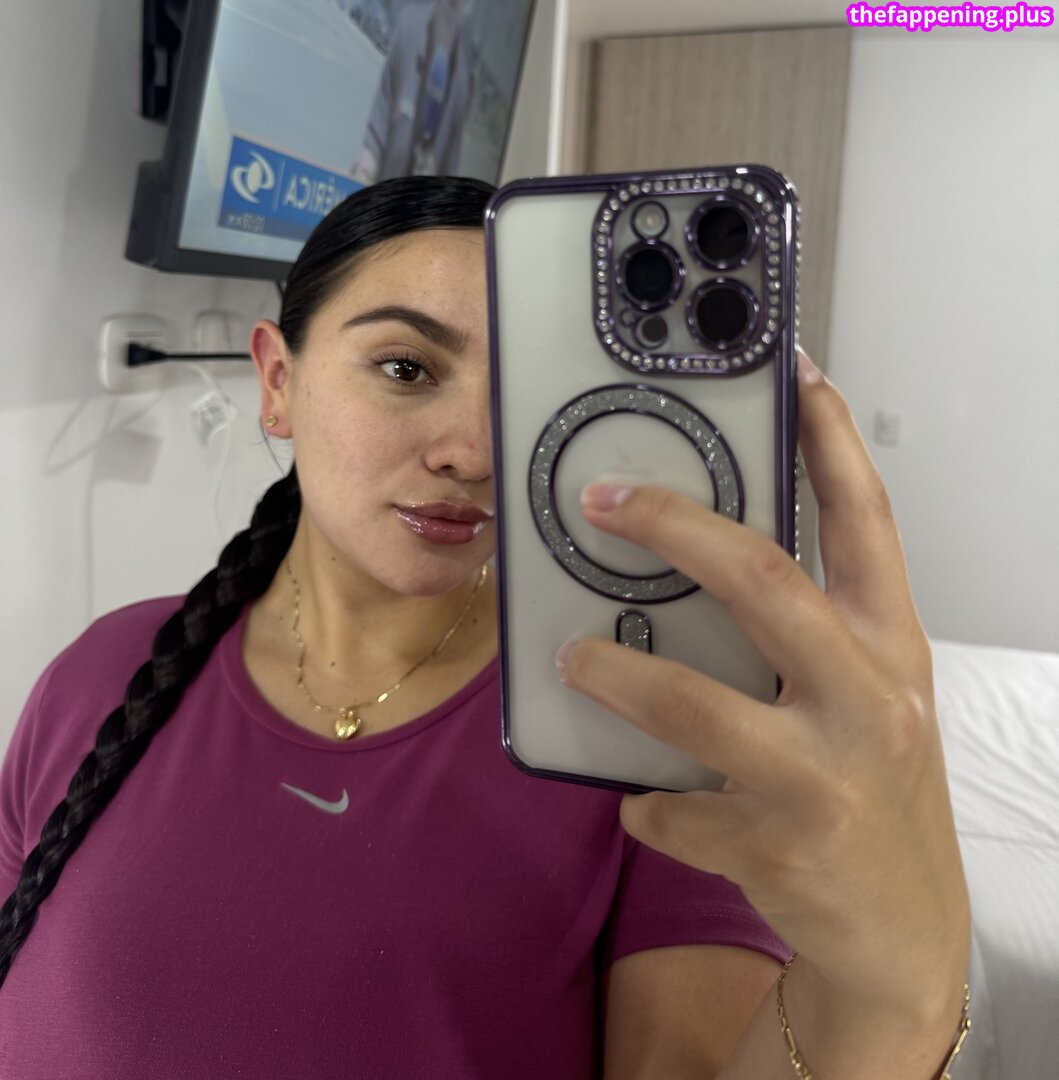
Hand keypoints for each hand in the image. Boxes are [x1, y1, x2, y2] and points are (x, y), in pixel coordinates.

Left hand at [557, 350, 969, 1026]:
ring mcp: (822, 776)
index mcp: (892, 646)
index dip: (829, 438)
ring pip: (691, 703)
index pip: (866, 519)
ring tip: (573, 655)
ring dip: (617, 673)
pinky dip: (644, 801)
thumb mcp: (867, 697)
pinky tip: (639, 799)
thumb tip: (699, 572)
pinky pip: (670, 808)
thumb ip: (807, 636)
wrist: (902, 934)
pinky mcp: (773, 846)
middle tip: (602, 499)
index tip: (793, 369)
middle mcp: (869, 697)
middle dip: (674, 528)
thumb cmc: (876, 789)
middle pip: (762, 581)